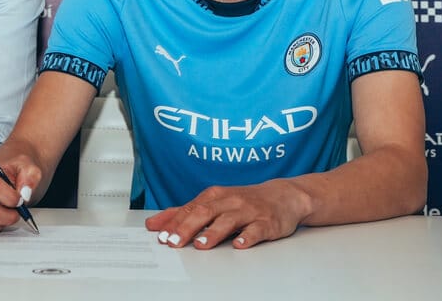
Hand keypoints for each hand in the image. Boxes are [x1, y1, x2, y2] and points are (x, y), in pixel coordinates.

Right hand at [0, 157, 35, 234]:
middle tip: (16, 213)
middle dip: (5, 215)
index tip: (19, 200)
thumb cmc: (11, 171)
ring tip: (6, 212)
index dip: (7, 196)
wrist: (4, 176)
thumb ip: (30, 176)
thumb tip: (25, 193)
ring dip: (0, 223)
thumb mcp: (26, 166)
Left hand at [144, 179, 312, 249]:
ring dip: (213, 232)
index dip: (173, 221)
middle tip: (173, 241)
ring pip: (228, 221)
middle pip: (204, 212)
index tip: (159, 234)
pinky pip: (257, 230)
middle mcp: (229, 201)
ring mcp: (248, 211)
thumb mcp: (215, 202)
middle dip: (187, 227)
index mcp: (214, 196)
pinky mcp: (266, 222)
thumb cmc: (244, 200)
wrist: (284, 195)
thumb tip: (157, 223)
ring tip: (201, 244)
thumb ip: (187, 213)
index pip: (189, 208)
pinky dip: (248, 237)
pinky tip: (240, 245)